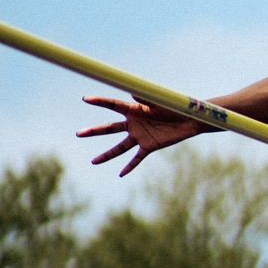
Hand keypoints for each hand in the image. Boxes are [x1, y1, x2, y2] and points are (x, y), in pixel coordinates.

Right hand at [78, 96, 200, 175]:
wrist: (189, 119)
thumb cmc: (174, 106)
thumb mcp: (159, 101)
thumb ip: (145, 99)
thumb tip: (132, 94)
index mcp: (134, 109)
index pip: (112, 105)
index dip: (99, 102)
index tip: (85, 99)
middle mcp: (133, 123)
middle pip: (109, 128)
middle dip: (94, 131)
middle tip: (79, 134)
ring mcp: (140, 136)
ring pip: (119, 147)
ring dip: (106, 155)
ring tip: (93, 162)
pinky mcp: (149, 146)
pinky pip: (137, 158)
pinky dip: (130, 166)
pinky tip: (120, 174)